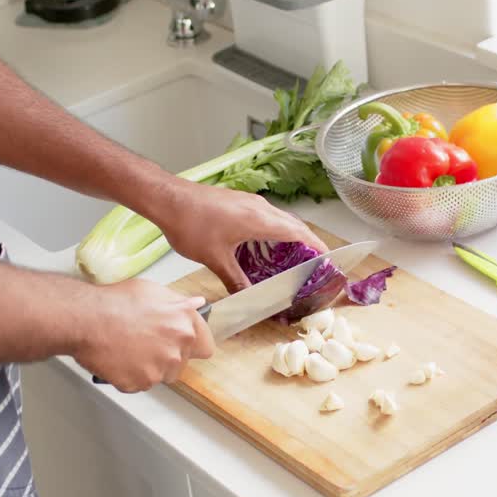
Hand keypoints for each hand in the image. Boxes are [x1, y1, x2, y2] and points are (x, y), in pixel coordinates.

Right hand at [75, 280, 215, 392]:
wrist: (86, 319)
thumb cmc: (115, 301)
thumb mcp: (152, 291)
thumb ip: (178, 303)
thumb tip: (196, 304)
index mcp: (185, 324)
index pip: (205, 348)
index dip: (192, 346)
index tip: (180, 344)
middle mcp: (177, 349)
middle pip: (180, 364)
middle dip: (166, 356)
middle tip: (144, 344)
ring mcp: (159, 369)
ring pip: (160, 376)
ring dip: (149, 368)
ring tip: (129, 350)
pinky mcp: (140, 383)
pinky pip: (139, 384)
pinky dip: (129, 376)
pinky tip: (118, 359)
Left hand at [150, 180, 328, 293]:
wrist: (168, 199)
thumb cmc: (190, 224)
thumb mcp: (215, 259)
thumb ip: (235, 280)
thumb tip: (247, 298)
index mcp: (260, 220)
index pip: (300, 233)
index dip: (317, 247)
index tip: (328, 260)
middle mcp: (260, 208)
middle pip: (294, 226)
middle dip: (306, 244)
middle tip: (312, 264)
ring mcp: (249, 202)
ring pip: (279, 220)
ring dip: (288, 237)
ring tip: (291, 259)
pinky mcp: (239, 202)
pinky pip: (265, 217)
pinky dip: (272, 231)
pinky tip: (263, 247)